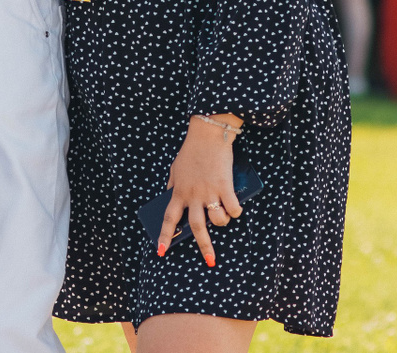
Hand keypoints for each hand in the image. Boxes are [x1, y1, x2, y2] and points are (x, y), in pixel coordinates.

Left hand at [157, 114, 243, 264]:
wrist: (207, 134)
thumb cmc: (191, 152)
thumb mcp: (176, 169)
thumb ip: (173, 185)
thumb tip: (169, 196)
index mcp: (178, 191)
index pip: (169, 218)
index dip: (165, 236)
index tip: (160, 251)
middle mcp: (192, 195)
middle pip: (196, 227)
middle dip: (204, 246)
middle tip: (210, 261)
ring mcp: (209, 191)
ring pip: (217, 220)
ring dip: (223, 222)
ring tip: (224, 215)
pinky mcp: (225, 186)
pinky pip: (233, 209)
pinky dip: (236, 211)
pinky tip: (235, 206)